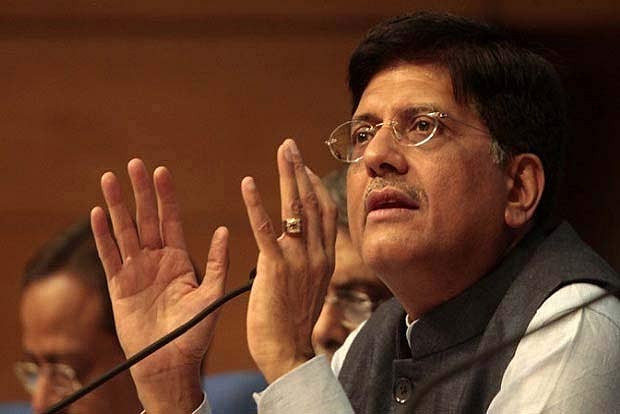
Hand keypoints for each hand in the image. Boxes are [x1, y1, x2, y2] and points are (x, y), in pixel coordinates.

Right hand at [90, 159, 227, 412]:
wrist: (170, 362)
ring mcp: (135, 271)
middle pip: (146, 218)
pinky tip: (97, 213)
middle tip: (135, 164)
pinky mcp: (118, 286)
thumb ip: (217, 263)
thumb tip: (225, 229)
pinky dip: (102, 235)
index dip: (166, 196)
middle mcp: (156, 260)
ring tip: (110, 178)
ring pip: (124, 231)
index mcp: (179, 259)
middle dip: (140, 191)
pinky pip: (109, 256)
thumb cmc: (194, 333)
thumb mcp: (211, 294)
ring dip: (116, 205)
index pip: (171, 219)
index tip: (162, 171)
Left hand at [242, 139, 337, 382]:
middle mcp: (317, 254)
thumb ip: (304, 263)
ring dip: (286, 176)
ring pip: (295, 209)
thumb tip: (291, 245)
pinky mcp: (275, 269)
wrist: (287, 353)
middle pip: (312, 202)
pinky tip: (249, 183)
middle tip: (290, 146)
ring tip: (281, 151)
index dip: (314, 186)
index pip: (325, 213)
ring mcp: (298, 260)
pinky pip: (265, 230)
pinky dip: (257, 204)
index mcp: (325, 259)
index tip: (302, 167)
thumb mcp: (308, 288)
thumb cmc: (292, 324)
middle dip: (301, 170)